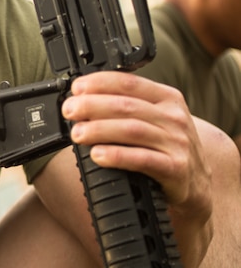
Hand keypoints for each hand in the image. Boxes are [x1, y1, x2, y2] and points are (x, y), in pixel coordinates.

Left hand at [61, 71, 211, 217]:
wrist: (197, 185)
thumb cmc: (166, 149)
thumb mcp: (155, 121)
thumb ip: (127, 109)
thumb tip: (82, 101)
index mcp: (167, 98)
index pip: (129, 82)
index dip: (99, 83)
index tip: (76, 88)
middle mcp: (174, 117)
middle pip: (126, 106)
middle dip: (92, 106)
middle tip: (69, 111)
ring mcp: (177, 142)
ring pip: (132, 130)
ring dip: (99, 130)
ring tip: (76, 133)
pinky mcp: (176, 168)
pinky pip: (142, 159)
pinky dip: (116, 156)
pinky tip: (97, 155)